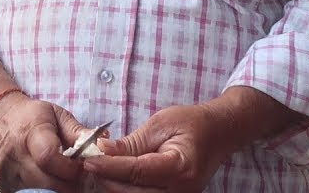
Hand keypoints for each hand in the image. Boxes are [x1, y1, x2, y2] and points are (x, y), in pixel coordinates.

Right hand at [0, 92, 89, 192]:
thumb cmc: (32, 116)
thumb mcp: (57, 115)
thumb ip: (78, 132)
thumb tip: (102, 145)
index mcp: (30, 133)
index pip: (49, 158)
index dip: (70, 167)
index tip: (81, 165)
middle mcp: (15, 155)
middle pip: (47, 182)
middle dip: (69, 184)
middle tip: (77, 177)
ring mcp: (7, 173)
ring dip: (58, 190)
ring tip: (64, 179)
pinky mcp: (4, 186)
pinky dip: (44, 192)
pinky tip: (51, 183)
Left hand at [83, 104, 233, 192]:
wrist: (220, 132)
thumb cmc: (192, 123)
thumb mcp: (160, 124)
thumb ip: (132, 142)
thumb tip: (103, 150)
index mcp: (180, 167)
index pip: (136, 171)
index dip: (109, 167)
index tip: (89, 160)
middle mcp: (182, 189)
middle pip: (134, 192)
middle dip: (108, 179)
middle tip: (90, 163)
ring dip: (116, 186)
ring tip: (101, 168)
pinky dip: (128, 189)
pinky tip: (117, 176)